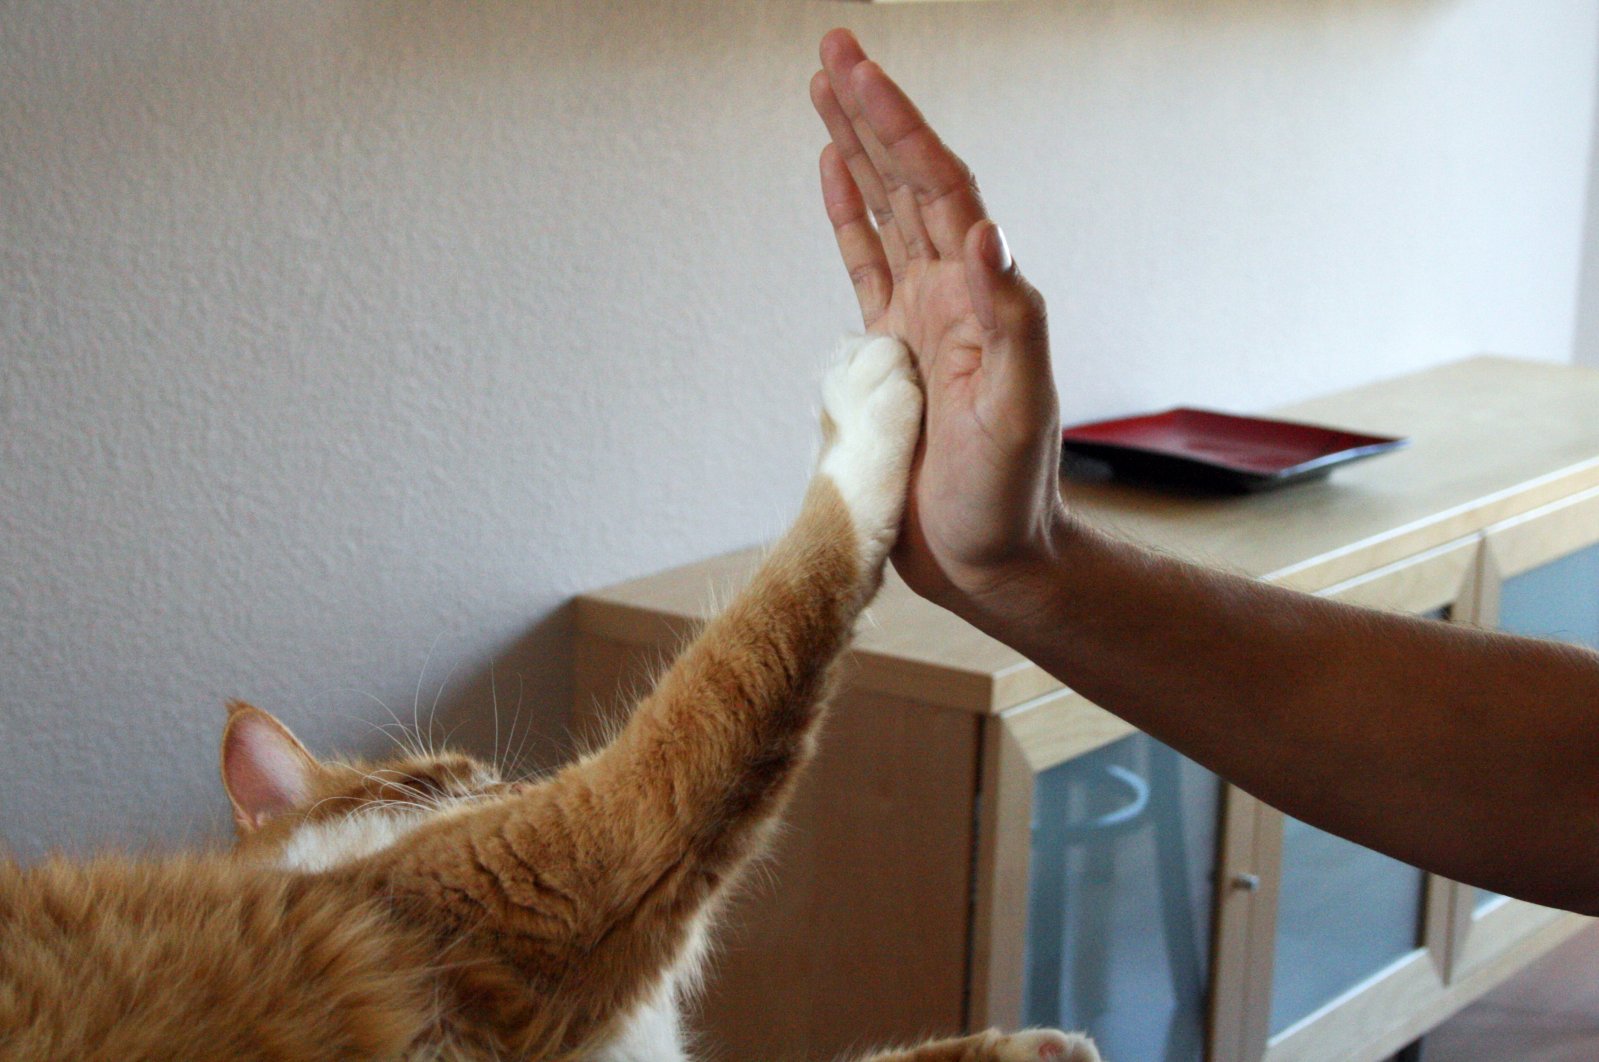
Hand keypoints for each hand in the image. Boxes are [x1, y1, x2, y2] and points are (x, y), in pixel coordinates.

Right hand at [811, 29, 1067, 614]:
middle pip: (907, 182)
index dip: (895, 126)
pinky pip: (863, 268)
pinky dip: (847, 218)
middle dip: (870, 113)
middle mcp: (952, 294)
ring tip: (825, 91)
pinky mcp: (889, 354)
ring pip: (882, 213)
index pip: (936, 188)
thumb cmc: (1009, 496)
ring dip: (856, 150)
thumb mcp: (1019, 411)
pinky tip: (830, 177)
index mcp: (980, 296)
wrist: (992, 559)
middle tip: (832, 48)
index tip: (855, 69)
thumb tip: (987, 233)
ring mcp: (919, 319)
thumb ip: (1010, 323)